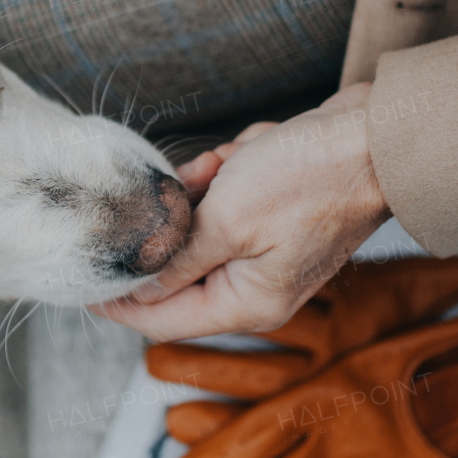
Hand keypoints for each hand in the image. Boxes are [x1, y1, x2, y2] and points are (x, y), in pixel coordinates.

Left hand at [92, 85, 388, 338]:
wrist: (374, 137)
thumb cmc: (309, 180)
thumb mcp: (225, 222)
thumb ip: (175, 260)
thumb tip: (136, 289)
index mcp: (247, 304)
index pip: (161, 320)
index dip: (119, 301)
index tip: (83, 277)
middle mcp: (257, 288)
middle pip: (178, 268)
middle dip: (174, 221)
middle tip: (184, 185)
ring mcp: (266, 252)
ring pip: (198, 226)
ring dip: (201, 189)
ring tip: (227, 165)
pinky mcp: (273, 218)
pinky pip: (224, 200)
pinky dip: (224, 173)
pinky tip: (241, 155)